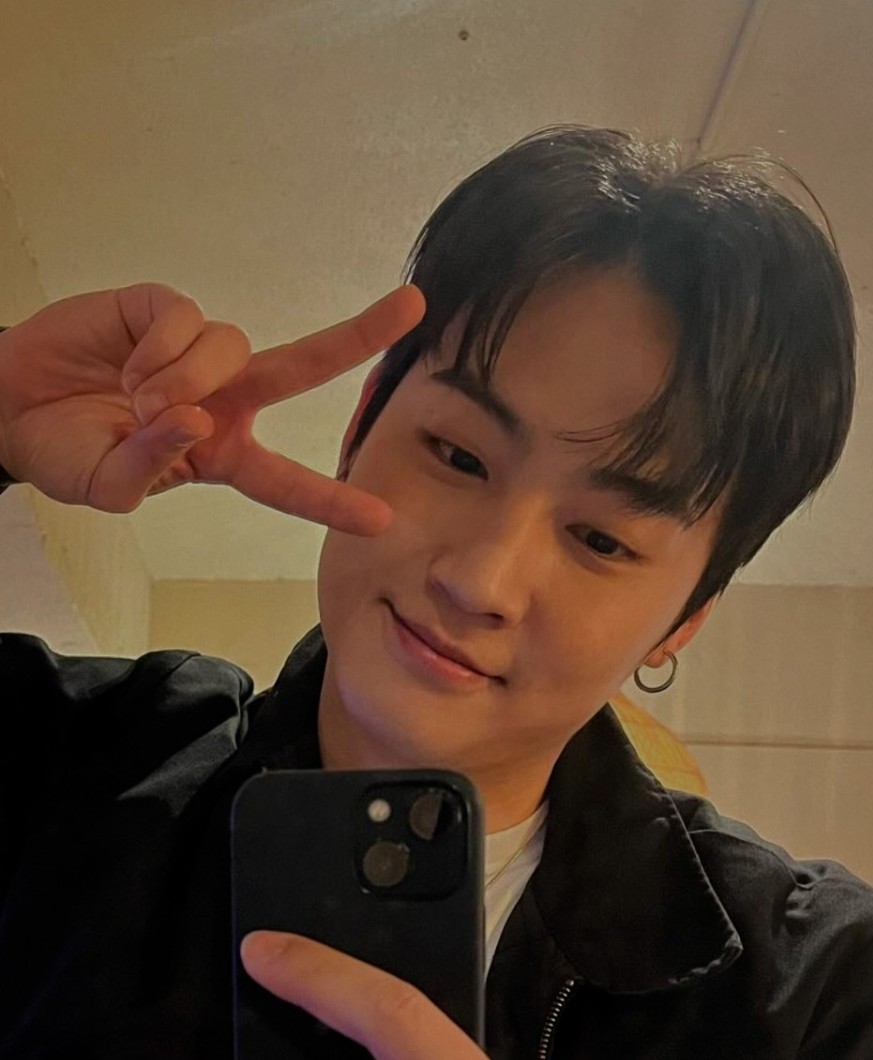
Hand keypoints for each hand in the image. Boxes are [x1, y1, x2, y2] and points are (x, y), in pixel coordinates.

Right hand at [0, 281, 423, 524]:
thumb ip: (153, 466)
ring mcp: (196, 352)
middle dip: (356, 336)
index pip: (286, 483)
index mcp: (219, 455)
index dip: (332, 501)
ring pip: (232, 349)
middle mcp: (222, 400)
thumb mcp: (108, 489)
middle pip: (300, 368)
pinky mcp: (162, 309)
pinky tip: (128, 363)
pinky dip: (158, 350)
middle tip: (411, 306)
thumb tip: (193, 417)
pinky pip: (188, 321)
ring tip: (136, 397)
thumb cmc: (65, 452)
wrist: (10, 406)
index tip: (383, 519)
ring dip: (184, 379)